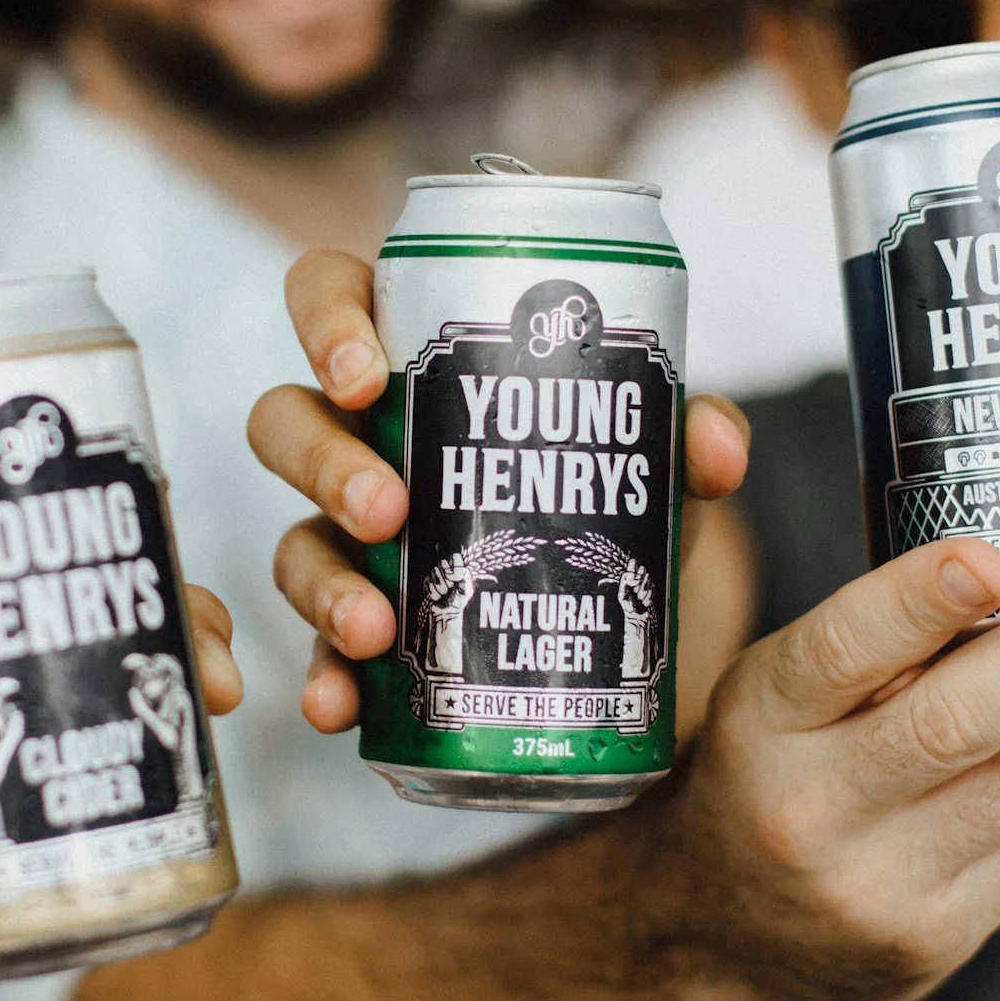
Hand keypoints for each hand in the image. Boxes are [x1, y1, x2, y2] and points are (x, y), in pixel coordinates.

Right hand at [249, 249, 750, 731]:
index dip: (325, 322)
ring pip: (292, 538)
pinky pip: (315, 646)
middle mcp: (361, 440)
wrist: (611, 615)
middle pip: (285, 421)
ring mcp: (347, 536)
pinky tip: (340, 704)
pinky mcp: (359, 624)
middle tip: (389, 510)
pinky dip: (322, 677)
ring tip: (374, 625)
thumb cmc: (598, 485)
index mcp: (413, 360)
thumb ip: (683, 434)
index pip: (329, 296)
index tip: (365, 374)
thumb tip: (713, 447)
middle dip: (324, 464)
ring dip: (322, 581)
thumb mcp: (644, 455)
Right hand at [659, 537, 999, 1000]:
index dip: (914, 605)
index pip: (837, 653)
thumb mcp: (772, 697)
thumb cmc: (765, 776)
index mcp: (759, 722)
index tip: (990, 556)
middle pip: (948, 729)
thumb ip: (873, 649)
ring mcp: (878, 884)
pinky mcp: (937, 938)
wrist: (720, 942)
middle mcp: (811, 807)